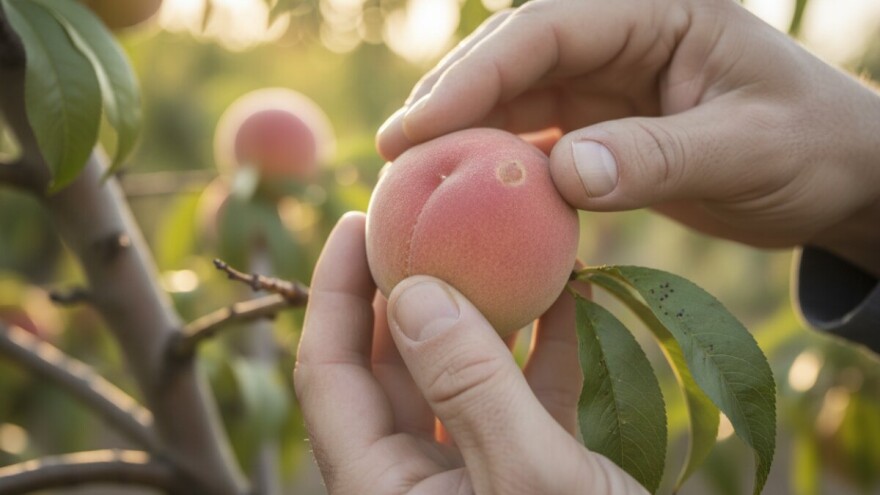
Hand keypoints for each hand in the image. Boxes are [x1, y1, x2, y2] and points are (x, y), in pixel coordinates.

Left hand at [294, 213, 645, 493]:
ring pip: (454, 374)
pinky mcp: (527, 470)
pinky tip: (569, 292)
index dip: (330, 292)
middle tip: (422, 216)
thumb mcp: (529, 478)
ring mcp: (470, 474)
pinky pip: (519, 394)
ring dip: (476, 309)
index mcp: (382, 490)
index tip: (354, 221)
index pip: (328, 374)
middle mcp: (413, 481)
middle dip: (400, 288)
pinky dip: (540, 345)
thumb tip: (408, 292)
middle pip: (385, 366)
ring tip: (492, 241)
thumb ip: (466, 384)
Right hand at [376, 0, 879, 275]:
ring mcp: (604, 76)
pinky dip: (497, 166)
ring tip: (414, 178)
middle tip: (393, 155)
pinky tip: (468, 196)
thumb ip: (656, 158)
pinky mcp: (598, 120)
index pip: (542, 30)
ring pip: (511, 96)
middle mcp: (618, 33)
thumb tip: (562, 175)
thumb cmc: (808, 148)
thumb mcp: (745, 151)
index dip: (472, 77)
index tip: (415, 130)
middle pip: (510, 56)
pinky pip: (532, 137)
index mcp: (654, 8)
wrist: (834, 175)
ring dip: (463, 136)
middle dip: (449, 101)